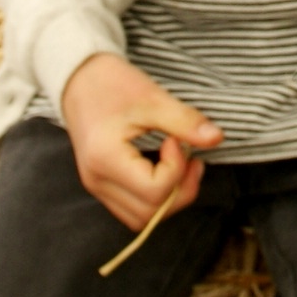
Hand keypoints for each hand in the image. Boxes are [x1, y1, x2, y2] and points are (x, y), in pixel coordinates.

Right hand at [60, 53, 221, 230]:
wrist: (79, 79)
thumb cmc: (112, 83)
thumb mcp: (152, 98)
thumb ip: (184, 122)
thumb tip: (216, 138)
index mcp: (105, 159)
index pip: (154, 191)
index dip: (177, 169)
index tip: (177, 141)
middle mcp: (97, 180)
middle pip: (149, 213)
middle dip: (181, 191)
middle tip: (192, 159)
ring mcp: (97, 186)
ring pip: (141, 218)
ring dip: (169, 199)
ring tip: (181, 166)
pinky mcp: (101, 185)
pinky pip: (133, 209)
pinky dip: (155, 198)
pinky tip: (165, 171)